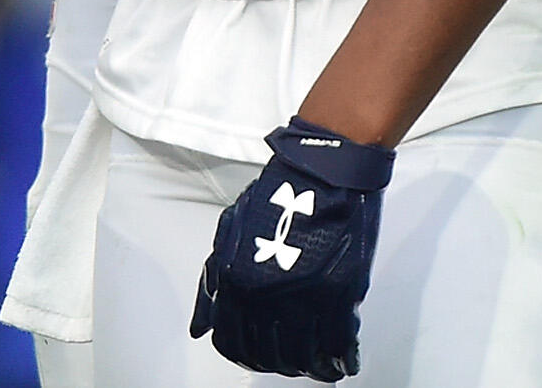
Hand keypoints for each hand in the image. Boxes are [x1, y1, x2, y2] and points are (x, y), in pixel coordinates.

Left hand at [191, 119, 392, 380]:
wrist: (323, 174)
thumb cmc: (277, 197)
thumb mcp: (229, 234)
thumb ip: (211, 284)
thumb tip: (200, 327)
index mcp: (235, 281)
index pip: (231, 342)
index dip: (244, 354)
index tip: (256, 354)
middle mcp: (266, 296)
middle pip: (268, 356)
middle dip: (278, 362)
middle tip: (289, 357)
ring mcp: (304, 299)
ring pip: (303, 358)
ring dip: (309, 366)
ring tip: (316, 362)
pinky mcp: (340, 297)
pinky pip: (338, 347)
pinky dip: (340, 361)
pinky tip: (341, 361)